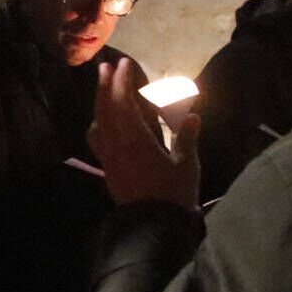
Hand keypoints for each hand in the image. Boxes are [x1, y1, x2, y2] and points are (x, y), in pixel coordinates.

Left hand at [88, 58, 199, 209]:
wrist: (153, 227)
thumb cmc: (173, 195)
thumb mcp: (186, 166)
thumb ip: (186, 138)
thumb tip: (193, 115)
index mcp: (135, 141)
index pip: (124, 104)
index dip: (122, 82)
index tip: (125, 64)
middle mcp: (117, 146)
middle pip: (105, 110)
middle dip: (105, 86)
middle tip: (105, 67)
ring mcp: (109, 159)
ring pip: (98, 125)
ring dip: (99, 104)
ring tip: (102, 91)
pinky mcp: (108, 170)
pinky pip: (99, 141)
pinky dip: (100, 125)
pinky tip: (104, 123)